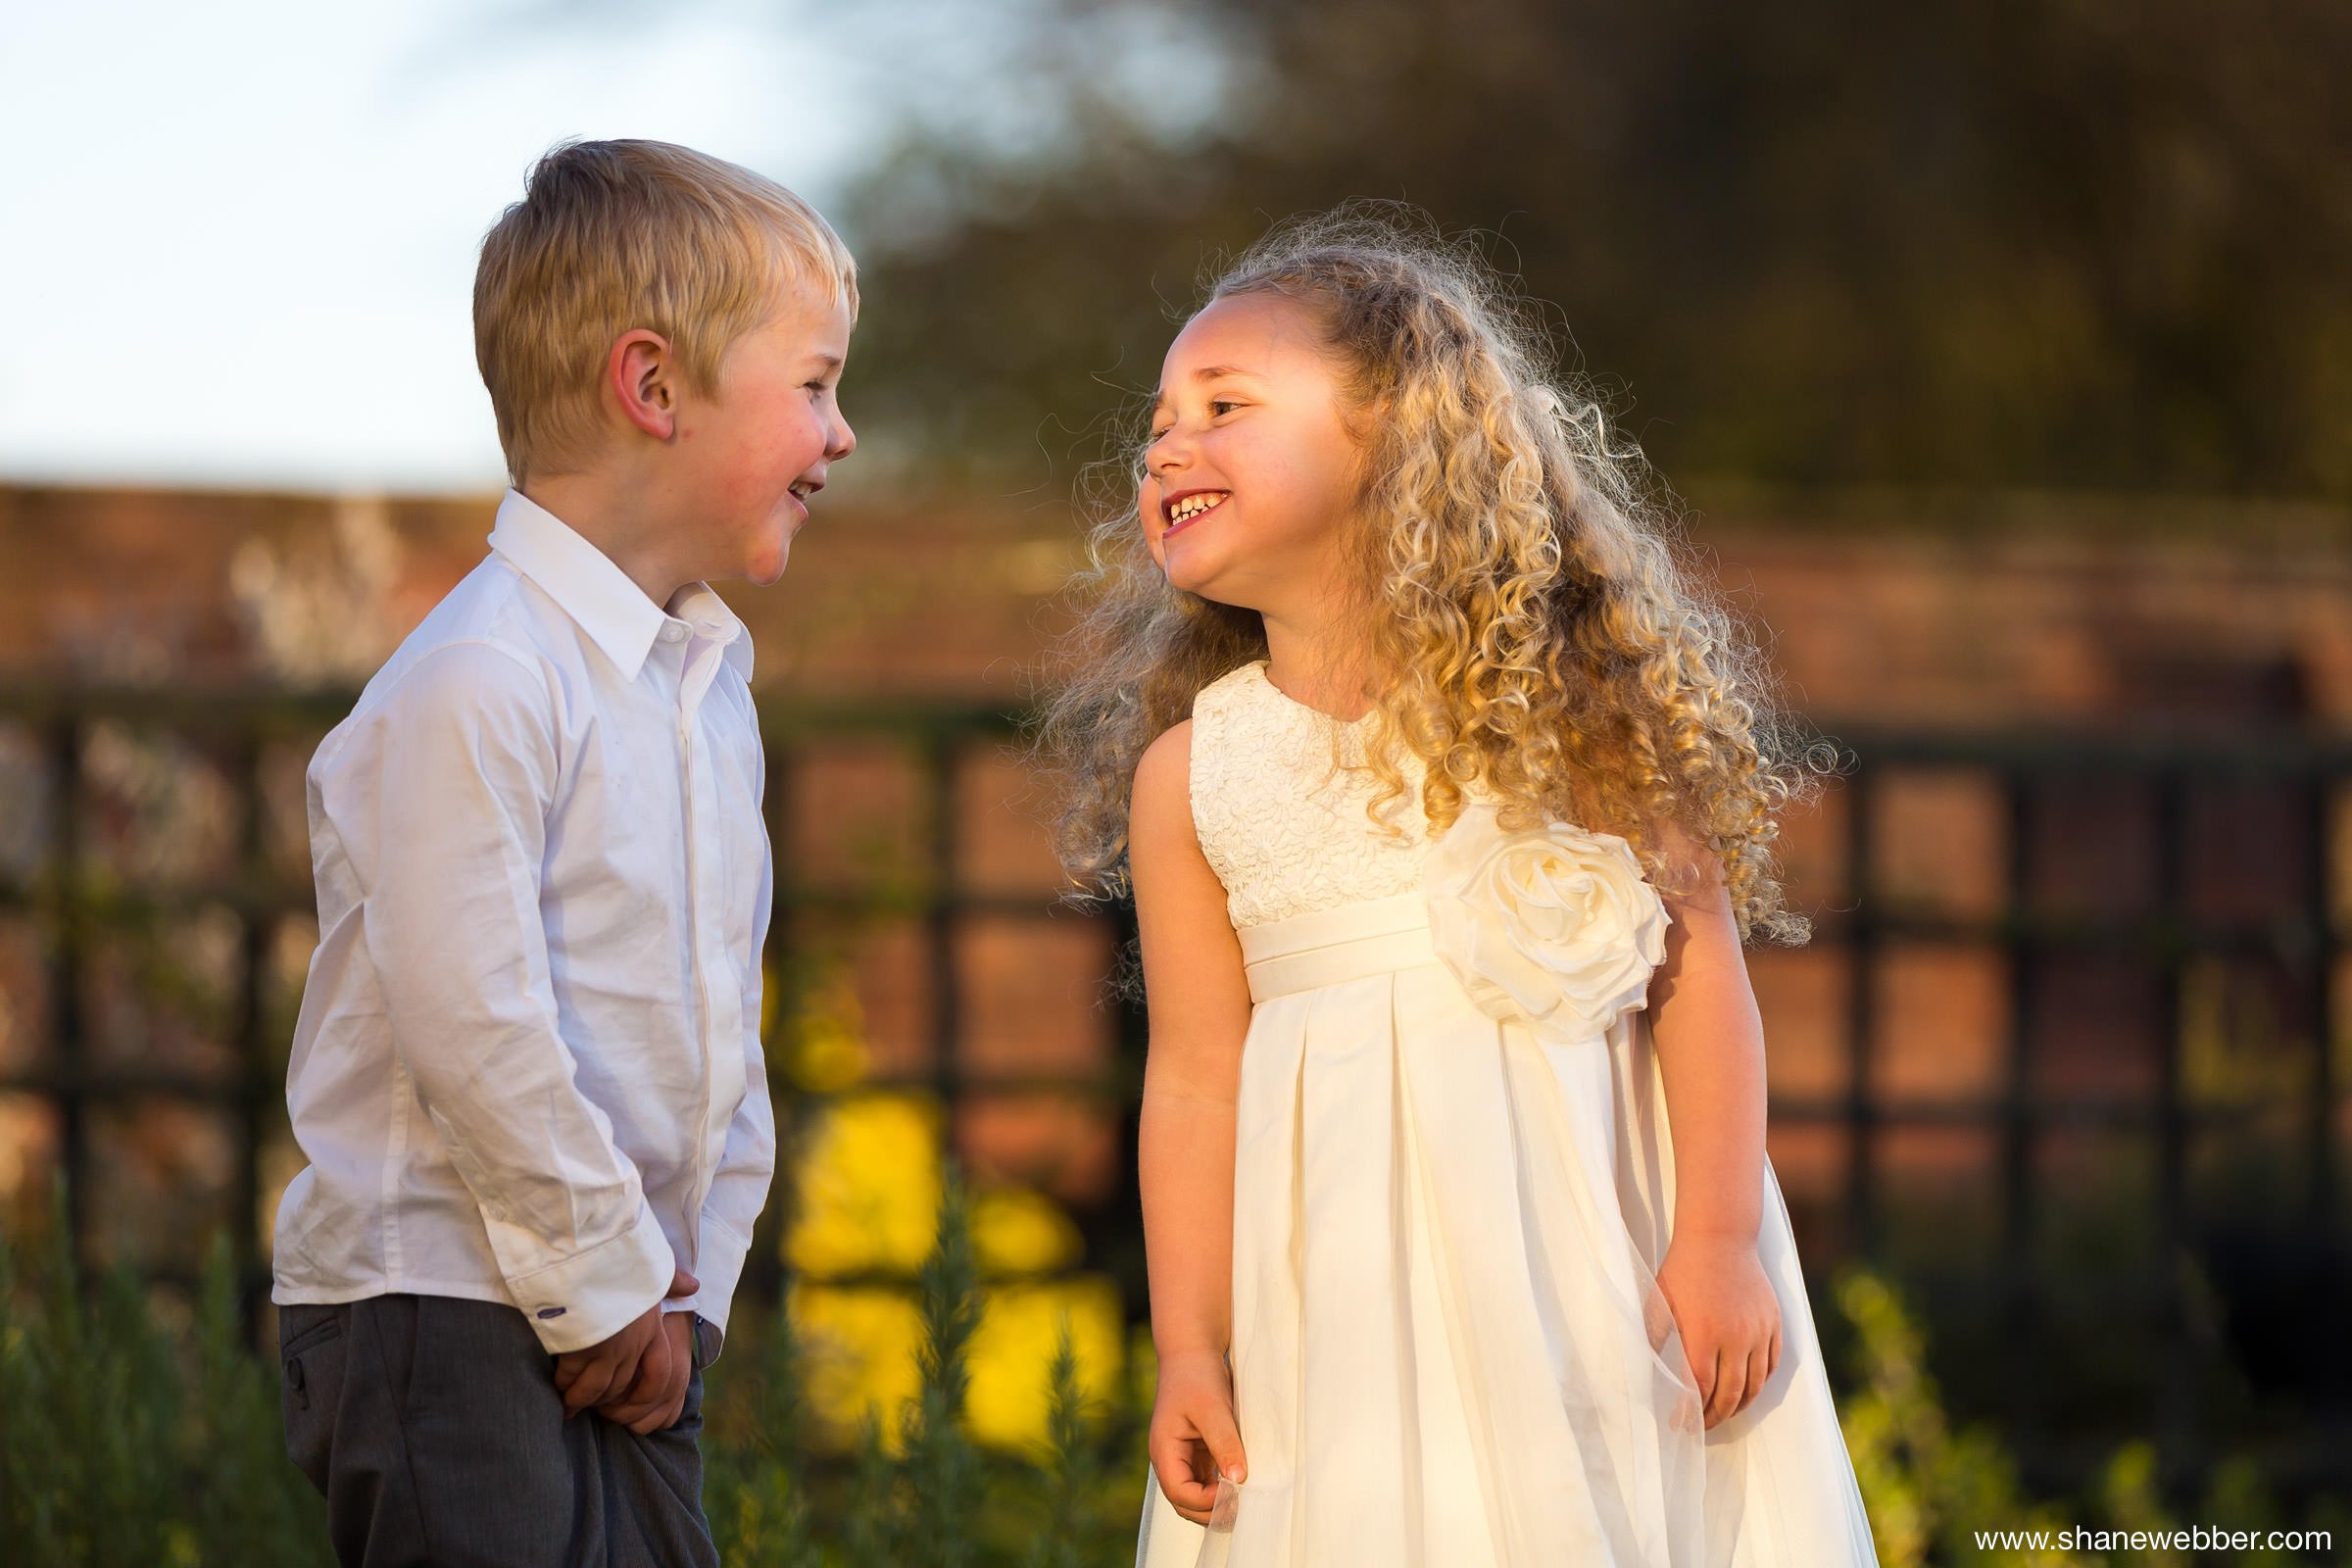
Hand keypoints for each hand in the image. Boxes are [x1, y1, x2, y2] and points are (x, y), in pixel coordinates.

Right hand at [551, 1267, 696, 1419]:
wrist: (584, 1247)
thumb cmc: (615, 1256)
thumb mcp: (650, 1266)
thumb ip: (669, 1282)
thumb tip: (694, 1285)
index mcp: (652, 1327)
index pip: (661, 1375)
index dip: (646, 1394)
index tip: (629, 1400)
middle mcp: (633, 1343)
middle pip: (621, 1387)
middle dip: (604, 1399)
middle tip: (586, 1402)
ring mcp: (607, 1348)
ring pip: (595, 1389)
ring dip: (579, 1398)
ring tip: (568, 1403)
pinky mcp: (579, 1348)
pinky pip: (570, 1378)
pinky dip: (562, 1385)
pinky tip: (555, 1385)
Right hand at [1148, 1347, 1246, 1525]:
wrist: (1193, 1352)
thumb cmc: (1197, 1376)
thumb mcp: (1213, 1409)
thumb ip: (1224, 1445)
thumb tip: (1238, 1480)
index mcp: (1164, 1451)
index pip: (1179, 1493)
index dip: (1206, 1501)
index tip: (1234, 1491)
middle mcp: (1170, 1460)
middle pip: (1185, 1503)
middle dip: (1212, 1510)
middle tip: (1243, 1504)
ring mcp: (1183, 1458)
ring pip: (1196, 1497)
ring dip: (1218, 1503)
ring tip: (1244, 1499)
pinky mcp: (1197, 1454)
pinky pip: (1207, 1482)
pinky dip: (1222, 1489)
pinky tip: (1240, 1484)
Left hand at [1656, 1233, 1779, 1429]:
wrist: (1720, 1238)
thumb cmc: (1682, 1271)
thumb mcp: (1660, 1303)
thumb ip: (1656, 1341)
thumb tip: (1650, 1375)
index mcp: (1702, 1333)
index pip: (1699, 1388)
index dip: (1690, 1413)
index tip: (1679, 1426)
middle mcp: (1734, 1337)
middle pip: (1729, 1394)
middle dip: (1714, 1417)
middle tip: (1702, 1428)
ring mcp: (1758, 1331)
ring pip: (1754, 1385)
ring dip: (1738, 1407)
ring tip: (1723, 1415)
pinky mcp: (1773, 1323)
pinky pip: (1770, 1365)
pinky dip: (1759, 1384)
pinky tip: (1745, 1392)